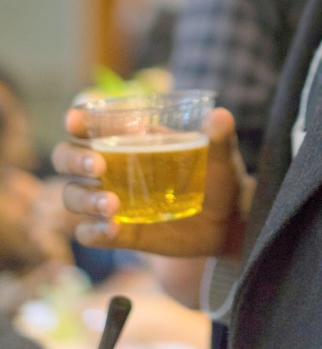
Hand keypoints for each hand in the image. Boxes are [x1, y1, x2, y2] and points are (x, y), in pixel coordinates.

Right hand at [51, 107, 252, 259]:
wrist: (228, 221)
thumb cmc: (218, 177)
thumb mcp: (221, 155)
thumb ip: (220, 136)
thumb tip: (220, 116)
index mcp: (132, 138)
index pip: (93, 125)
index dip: (78, 121)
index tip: (75, 122)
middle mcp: (113, 167)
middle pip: (67, 157)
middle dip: (73, 159)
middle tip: (99, 166)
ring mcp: (112, 200)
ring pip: (73, 195)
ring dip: (85, 198)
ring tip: (113, 205)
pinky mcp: (120, 232)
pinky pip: (89, 232)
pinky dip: (95, 231)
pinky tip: (115, 229)